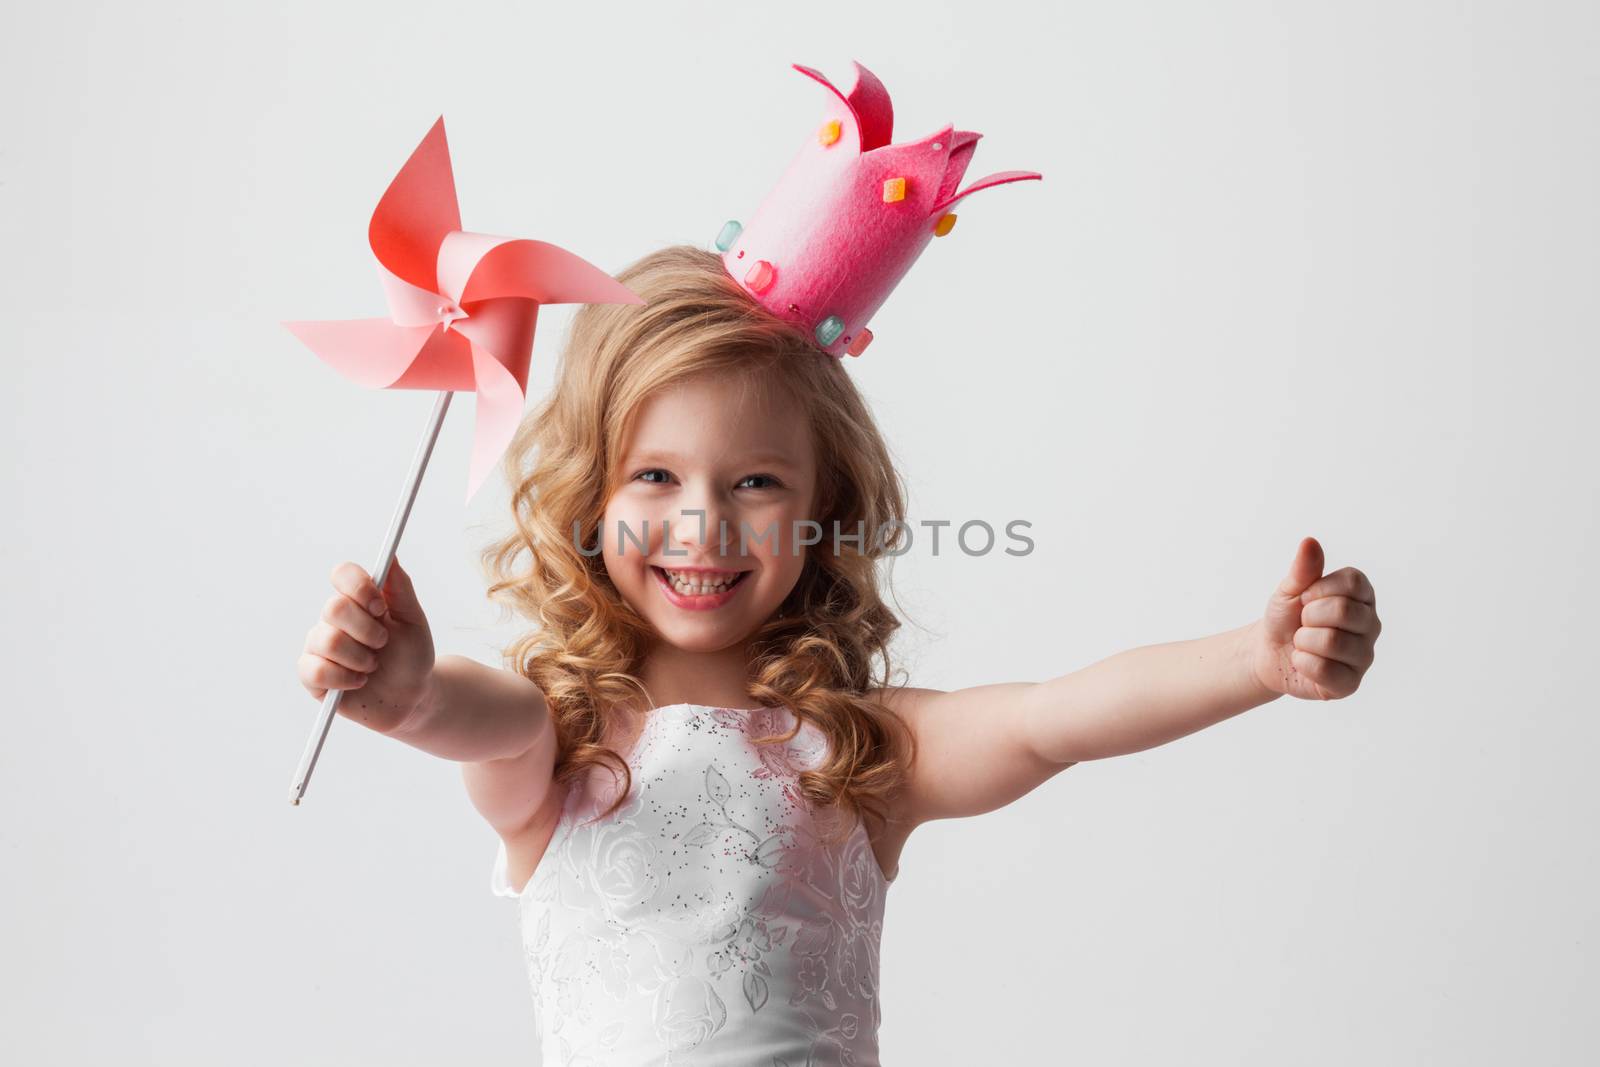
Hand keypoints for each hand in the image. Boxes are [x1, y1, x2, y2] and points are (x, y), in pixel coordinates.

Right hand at [296, 555, 436, 733]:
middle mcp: (334, 619)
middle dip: (367, 631)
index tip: (380, 607)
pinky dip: (344, 679)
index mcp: (358, 600)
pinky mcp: (312, 675)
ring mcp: (319, 646)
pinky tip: (358, 682)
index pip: (342, 574)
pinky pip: (315, 670)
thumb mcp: (413, 621)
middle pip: (333, 608)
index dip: (358, 587)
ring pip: (326, 641)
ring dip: (360, 658)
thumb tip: (390, 556)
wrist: (412, 698)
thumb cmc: (411, 657)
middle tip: (383, 644)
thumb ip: (401, 588)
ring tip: (373, 667)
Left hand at [1246, 536, 1380, 700]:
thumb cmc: (1286, 617)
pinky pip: (1326, 672)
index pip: (1352, 583)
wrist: (1268, 651)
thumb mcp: (1289, 589)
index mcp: (1361, 596)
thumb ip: (1303, 568)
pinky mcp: (1351, 683)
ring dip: (1303, 641)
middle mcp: (1370, 624)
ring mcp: (1364, 655)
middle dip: (1309, 616)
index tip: (1304, 597)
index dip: (1319, 588)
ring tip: (1303, 642)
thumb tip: (1309, 542)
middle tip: (1303, 623)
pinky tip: (1303, 661)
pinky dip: (1303, 664)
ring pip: (1333, 642)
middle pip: (1343, 611)